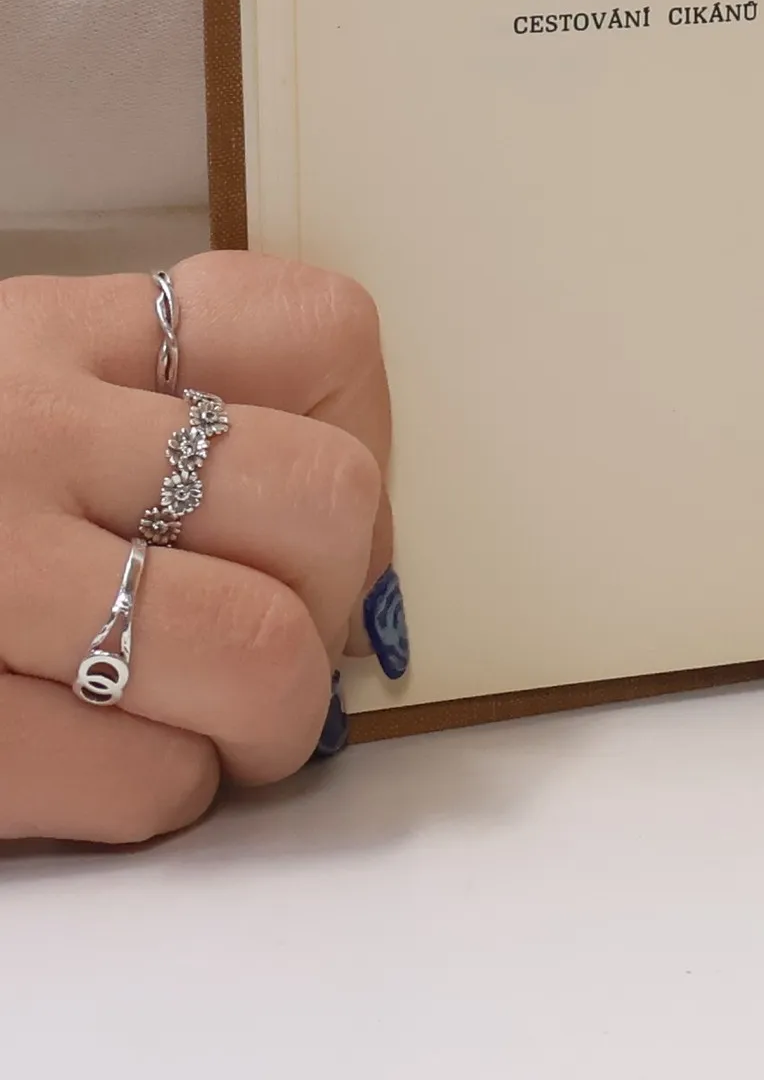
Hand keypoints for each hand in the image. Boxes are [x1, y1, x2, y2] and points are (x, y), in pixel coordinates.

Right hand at [0, 251, 397, 842]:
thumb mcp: (9, 390)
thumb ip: (162, 413)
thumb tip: (357, 546)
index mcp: (55, 336)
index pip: (317, 332)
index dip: (366, 434)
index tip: (321, 510)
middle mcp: (18, 432)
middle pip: (327, 498)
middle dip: (339, 597)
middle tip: (282, 637)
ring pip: (261, 650)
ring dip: (270, 718)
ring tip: (215, 722)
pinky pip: (149, 780)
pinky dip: (162, 794)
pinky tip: (103, 764)